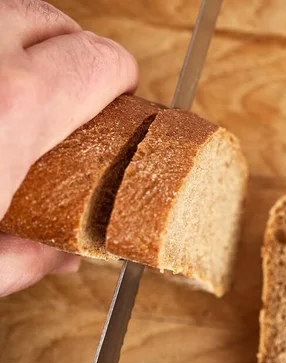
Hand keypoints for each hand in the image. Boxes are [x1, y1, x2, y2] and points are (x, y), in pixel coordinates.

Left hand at [0, 0, 138, 295]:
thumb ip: (23, 261)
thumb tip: (53, 256)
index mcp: (13, 107)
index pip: (103, 61)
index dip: (122, 81)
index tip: (121, 104)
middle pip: (58, 21)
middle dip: (74, 54)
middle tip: (70, 98)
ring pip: (8, 11)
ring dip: (24, 42)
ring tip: (23, 85)